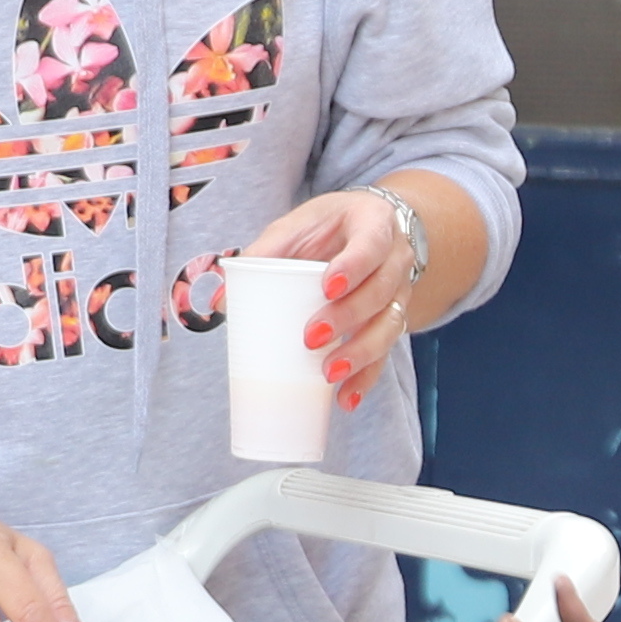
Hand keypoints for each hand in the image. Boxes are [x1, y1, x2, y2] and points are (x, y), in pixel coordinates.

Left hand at [247, 184, 422, 404]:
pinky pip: (386, 353)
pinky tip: (346, 397)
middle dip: (347, 318)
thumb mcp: (298, 226)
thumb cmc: (329, 227)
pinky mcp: (394, 321)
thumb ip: (262, 254)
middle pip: (379, 292)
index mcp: (374, 224)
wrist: (372, 229)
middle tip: (311, 337)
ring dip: (360, 354)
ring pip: (389, 326)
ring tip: (329, 373)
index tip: (327, 287)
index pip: (371, 246)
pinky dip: (366, 378)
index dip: (353, 267)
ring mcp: (400, 292)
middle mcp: (395, 259)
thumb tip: (220, 299)